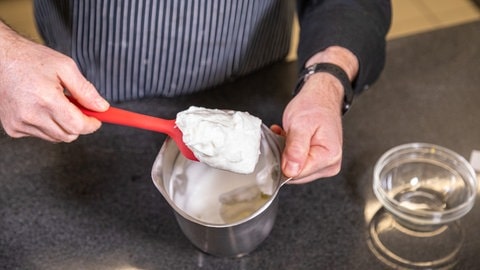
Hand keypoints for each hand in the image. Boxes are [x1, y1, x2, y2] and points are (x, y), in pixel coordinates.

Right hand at [0, 22, 108, 141]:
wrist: (0, 59)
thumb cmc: (31, 60)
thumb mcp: (66, 67)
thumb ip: (86, 90)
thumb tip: (102, 107)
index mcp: (46, 99)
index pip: (78, 126)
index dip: (92, 124)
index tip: (97, 118)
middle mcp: (31, 115)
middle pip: (69, 135)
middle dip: (79, 124)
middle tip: (77, 107)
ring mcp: (20, 124)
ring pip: (56, 137)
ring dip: (62, 125)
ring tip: (56, 103)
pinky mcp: (13, 128)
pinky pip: (41, 134)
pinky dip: (47, 125)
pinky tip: (41, 108)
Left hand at [274, 73, 343, 183]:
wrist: (321, 97)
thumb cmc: (314, 106)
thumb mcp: (300, 124)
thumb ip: (295, 149)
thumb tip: (290, 171)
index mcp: (329, 156)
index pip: (298, 174)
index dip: (284, 161)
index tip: (280, 144)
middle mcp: (330, 164)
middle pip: (297, 175)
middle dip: (285, 157)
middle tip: (284, 137)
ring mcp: (325, 164)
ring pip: (295, 170)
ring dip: (286, 154)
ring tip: (288, 136)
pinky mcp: (318, 162)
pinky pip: (297, 165)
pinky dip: (289, 153)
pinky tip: (289, 139)